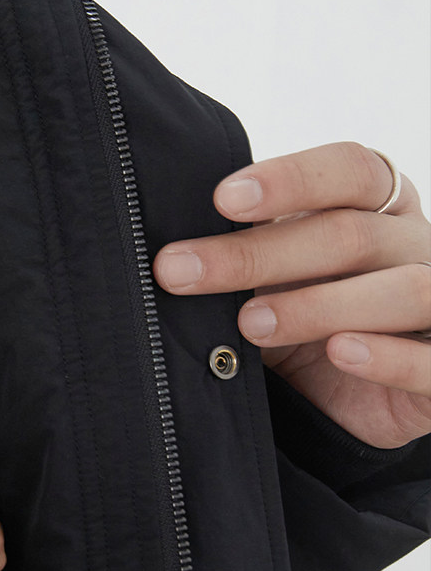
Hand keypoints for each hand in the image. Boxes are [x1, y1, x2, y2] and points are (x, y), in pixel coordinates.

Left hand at [152, 141, 430, 447]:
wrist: (341, 401)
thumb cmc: (299, 318)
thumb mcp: (267, 278)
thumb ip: (240, 250)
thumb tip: (165, 248)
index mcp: (380, 204)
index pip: (351, 169)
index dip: (291, 178)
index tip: (221, 199)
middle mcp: (416, 245)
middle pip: (351, 234)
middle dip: (258, 253)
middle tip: (180, 270)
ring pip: (402, 290)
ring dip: (317, 305)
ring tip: (249, 323)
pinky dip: (387, 356)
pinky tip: (341, 353)